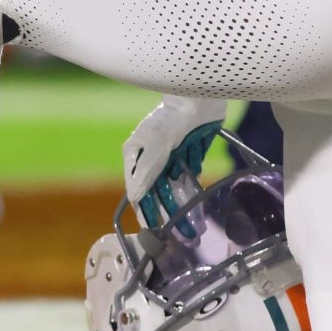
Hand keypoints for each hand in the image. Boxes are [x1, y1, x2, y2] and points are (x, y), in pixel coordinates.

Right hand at [122, 97, 226, 228]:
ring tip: (192, 225)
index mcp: (136, 155)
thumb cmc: (168, 121)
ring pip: (175, 185)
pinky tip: (197, 203)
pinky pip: (189, 174)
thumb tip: (134, 198)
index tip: (152, 230)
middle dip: (168, 212)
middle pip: (158, 190)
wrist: (197, 97)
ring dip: (182, 204)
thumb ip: (145, 175)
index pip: (138, 189)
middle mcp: (152, 156)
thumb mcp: (155, 150)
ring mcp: (171, 154)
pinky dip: (192, 187)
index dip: (145, 210)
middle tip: (179, 233)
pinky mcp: (190, 150)